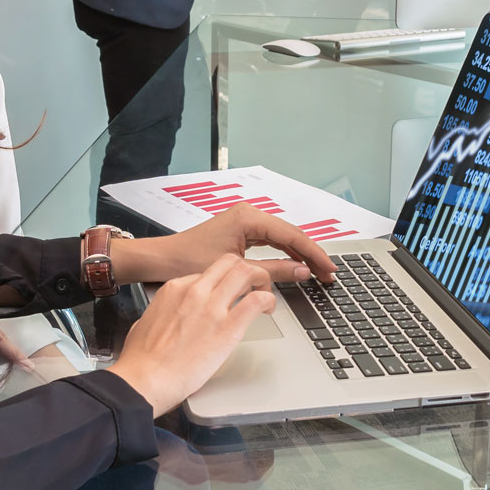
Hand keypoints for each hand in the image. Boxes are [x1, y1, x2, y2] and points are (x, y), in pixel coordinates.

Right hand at [108, 254, 279, 414]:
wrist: (145, 379)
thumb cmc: (142, 359)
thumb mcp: (145, 323)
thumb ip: (162, 313)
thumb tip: (168, 317)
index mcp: (174, 289)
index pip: (207, 273)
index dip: (222, 282)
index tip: (227, 292)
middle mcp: (195, 292)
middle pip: (229, 262)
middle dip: (245, 270)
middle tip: (253, 285)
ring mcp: (212, 307)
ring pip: (246, 272)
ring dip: (261, 280)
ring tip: (264, 293)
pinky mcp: (228, 327)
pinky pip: (256, 301)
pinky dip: (267, 300)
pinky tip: (267, 308)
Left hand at [116, 203, 336, 285]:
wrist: (160, 261)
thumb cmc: (187, 260)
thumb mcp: (236, 269)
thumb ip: (273, 270)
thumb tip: (302, 272)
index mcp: (249, 217)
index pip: (292, 235)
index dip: (314, 254)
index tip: (329, 269)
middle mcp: (248, 215)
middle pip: (291, 235)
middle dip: (311, 255)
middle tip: (329, 274)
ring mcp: (244, 222)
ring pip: (282, 239)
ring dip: (299, 256)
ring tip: (317, 273)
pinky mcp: (240, 233)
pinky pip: (270, 242)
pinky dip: (284, 255)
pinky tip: (295, 267)